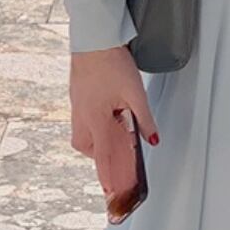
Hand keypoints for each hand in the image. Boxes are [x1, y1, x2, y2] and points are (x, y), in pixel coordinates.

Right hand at [69, 44, 158, 195]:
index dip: (108, 175)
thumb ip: (144, 119)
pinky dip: (93, 122)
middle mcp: (82, 115)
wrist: (94, 39)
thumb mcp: (135, 93)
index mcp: (95, 119)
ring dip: (96, 138)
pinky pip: (82, 118)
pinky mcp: (77, 93)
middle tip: (116, 154)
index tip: (111, 190)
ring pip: (82, 133)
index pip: (103, 156)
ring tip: (112, 132)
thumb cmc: (112, 63)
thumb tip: (152, 139)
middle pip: (87, 147)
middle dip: (101, 155)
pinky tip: (105, 113)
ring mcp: (77, 104)